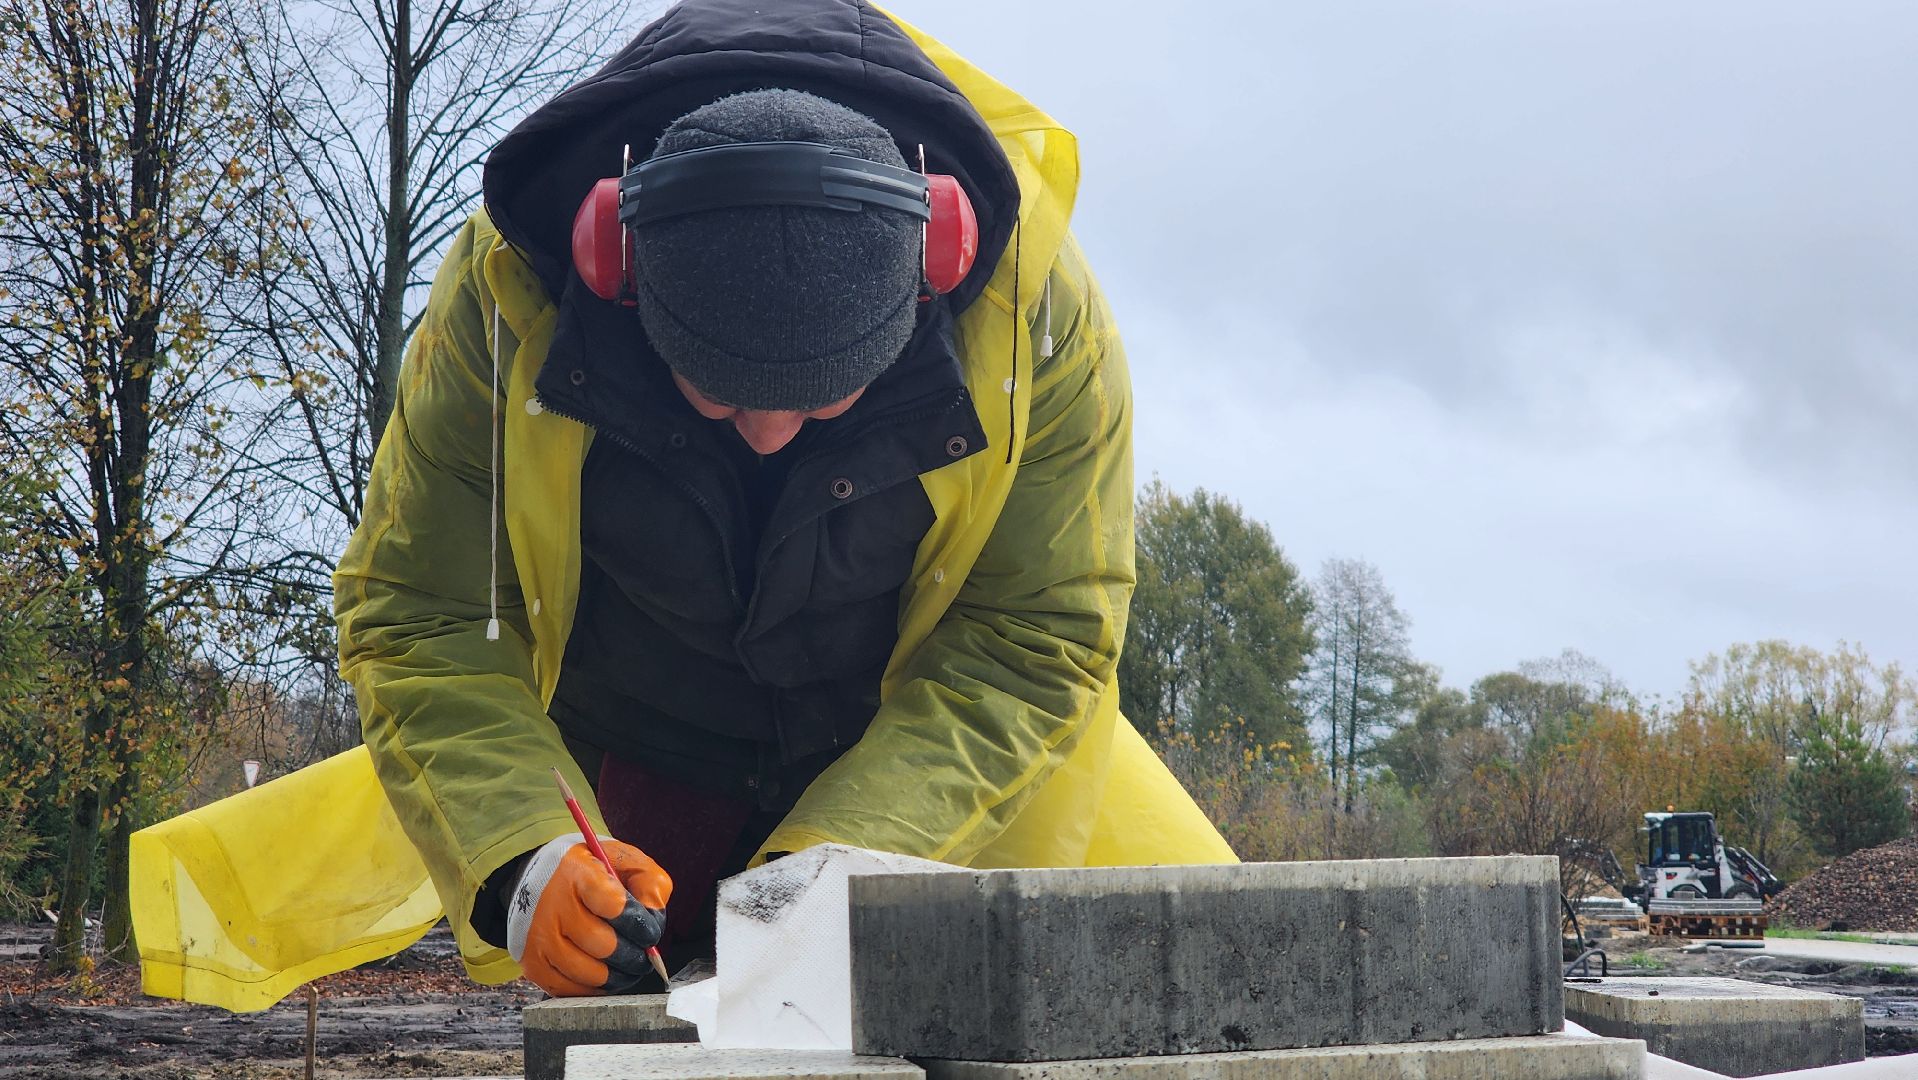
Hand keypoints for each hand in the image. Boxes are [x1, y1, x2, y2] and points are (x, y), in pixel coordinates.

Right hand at [505, 832, 671, 995]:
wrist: (540, 880)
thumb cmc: (590, 874)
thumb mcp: (624, 861)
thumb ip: (650, 884)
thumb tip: (654, 920)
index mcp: (578, 873)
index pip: (616, 907)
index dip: (639, 924)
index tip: (649, 931)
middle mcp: (553, 905)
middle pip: (605, 946)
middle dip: (633, 956)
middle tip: (643, 957)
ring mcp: (540, 937)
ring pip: (589, 973)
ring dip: (617, 977)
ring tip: (628, 968)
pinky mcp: (532, 962)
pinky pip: (570, 989)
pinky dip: (594, 989)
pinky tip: (605, 976)